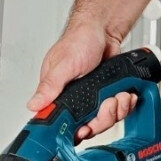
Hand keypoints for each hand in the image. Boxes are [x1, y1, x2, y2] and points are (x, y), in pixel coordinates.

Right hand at [27, 22, 134, 142]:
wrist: (103, 30)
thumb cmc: (79, 40)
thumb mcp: (63, 64)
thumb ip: (50, 86)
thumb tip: (33, 105)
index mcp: (56, 93)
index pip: (62, 123)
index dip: (75, 131)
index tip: (85, 129)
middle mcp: (73, 99)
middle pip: (88, 126)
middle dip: (102, 118)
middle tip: (108, 103)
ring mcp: (91, 99)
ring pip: (104, 120)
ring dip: (117, 110)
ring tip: (119, 95)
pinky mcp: (106, 96)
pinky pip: (117, 111)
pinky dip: (125, 105)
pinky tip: (126, 95)